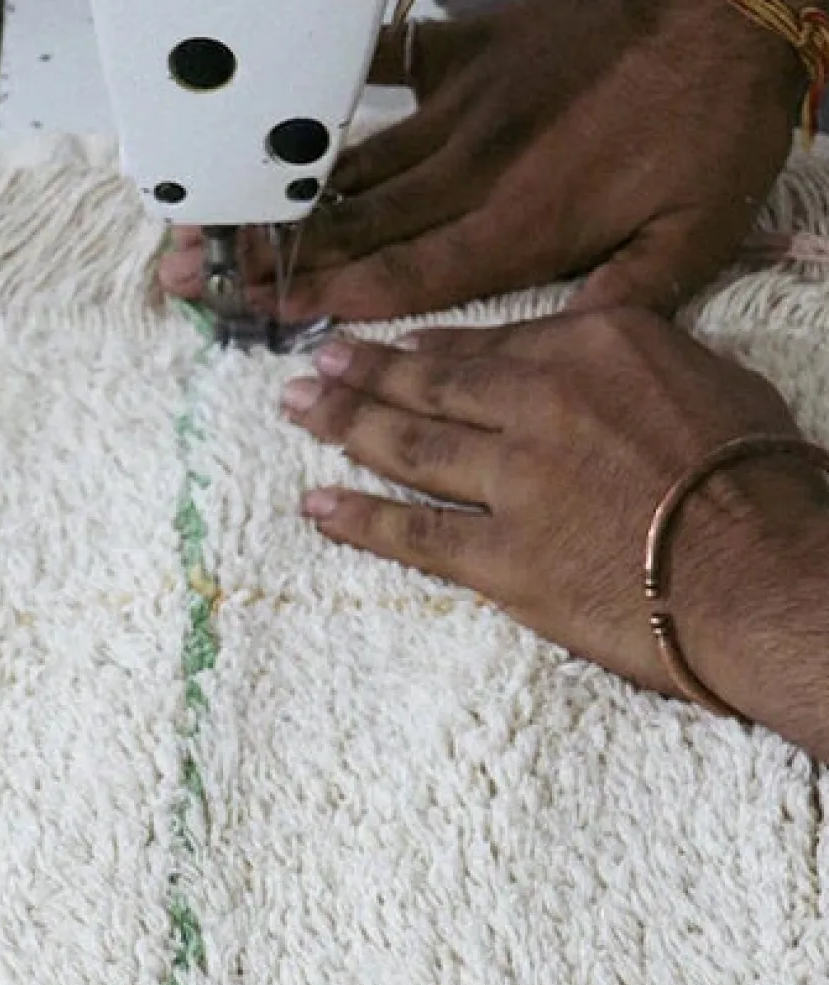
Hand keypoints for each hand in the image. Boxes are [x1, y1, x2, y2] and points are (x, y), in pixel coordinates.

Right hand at [158, 0, 802, 319]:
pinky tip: (277, 103)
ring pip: (354, 159)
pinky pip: (388, 65)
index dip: (323, 299)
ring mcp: (466, 103)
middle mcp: (473, 169)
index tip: (256, 317)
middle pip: (351, 224)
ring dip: (278, 192)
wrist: (736, 6)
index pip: (399, 277)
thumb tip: (546, 358)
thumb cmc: (715, 130)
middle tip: (188, 275)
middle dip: (267, 256)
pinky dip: (331, 85)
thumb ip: (612, 305)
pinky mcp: (475, 46)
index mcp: (519, 227)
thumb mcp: (689, 239)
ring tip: (205, 211)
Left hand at [281, 308, 828, 754]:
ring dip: (345, 427)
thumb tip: (600, 364)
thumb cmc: (758, 479)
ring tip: (298, 413)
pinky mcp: (501, 557)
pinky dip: (359, 519)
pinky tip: (317, 505)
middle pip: (433, 385)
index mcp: (596, 343)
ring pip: (411, 446)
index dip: (431, 348)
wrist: (760, 569)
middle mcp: (541, 399)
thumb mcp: (708, 380)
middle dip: (364, 373)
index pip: (492, 344)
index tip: (391, 347)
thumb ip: (635, 363)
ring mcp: (514, 479)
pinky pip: (414, 535)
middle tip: (315, 366)